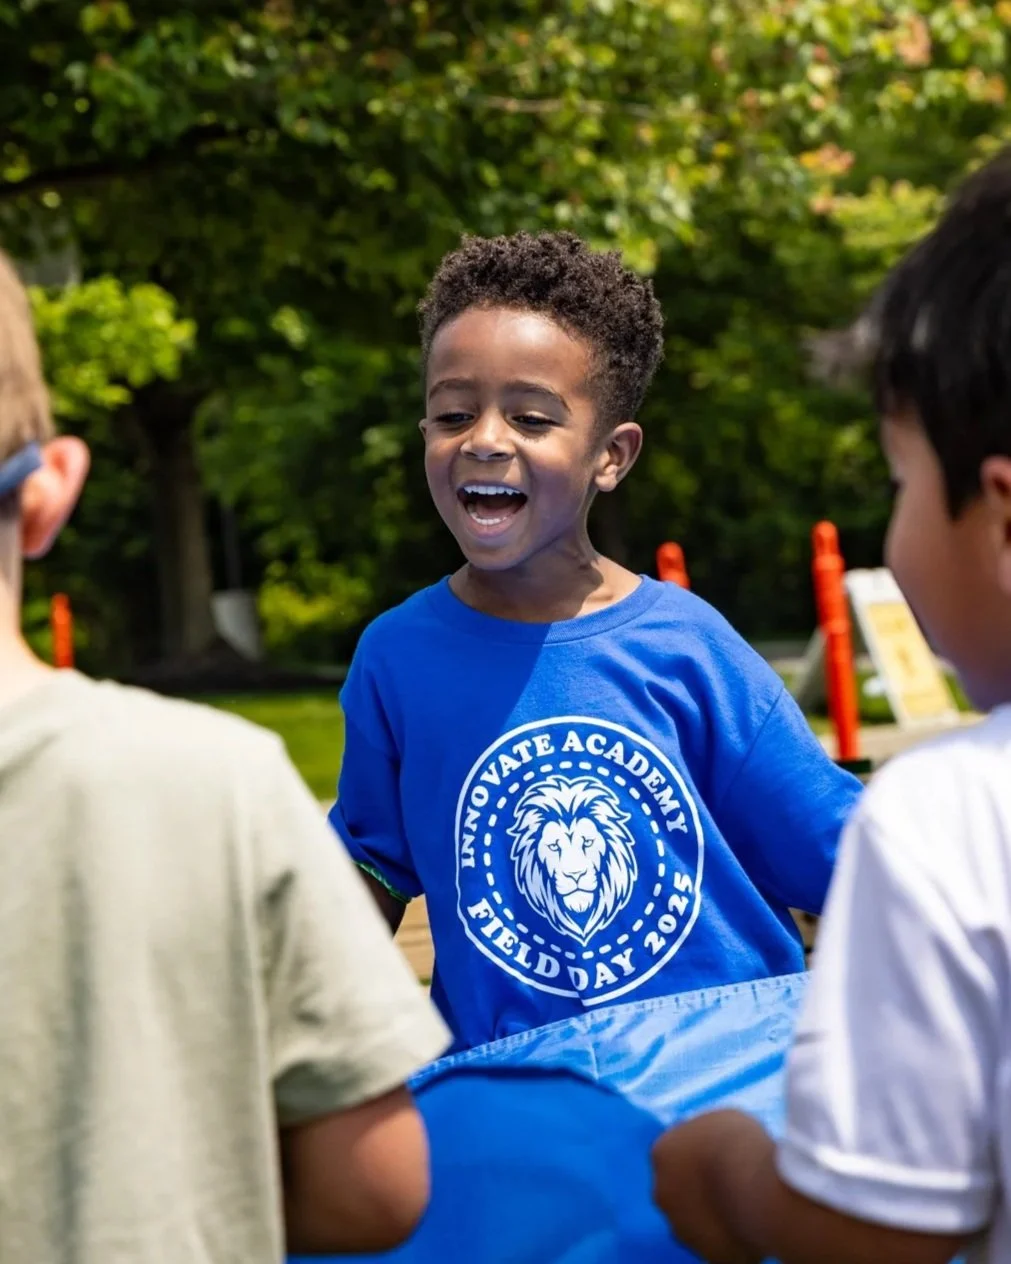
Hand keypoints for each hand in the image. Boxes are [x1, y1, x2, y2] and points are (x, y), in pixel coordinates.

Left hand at [651, 1111, 767, 1263]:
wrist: (756, 1187)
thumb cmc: (740, 1143)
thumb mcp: (720, 1121)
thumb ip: (708, 1137)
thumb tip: (714, 1145)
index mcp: (662, 1154)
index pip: (674, 1156)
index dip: (698, 1158)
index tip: (720, 1158)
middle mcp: (663, 1193)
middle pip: (679, 1193)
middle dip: (699, 1192)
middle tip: (730, 1184)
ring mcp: (682, 1228)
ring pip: (696, 1224)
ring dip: (713, 1218)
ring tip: (744, 1207)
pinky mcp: (706, 1255)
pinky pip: (719, 1248)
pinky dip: (732, 1241)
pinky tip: (752, 1228)